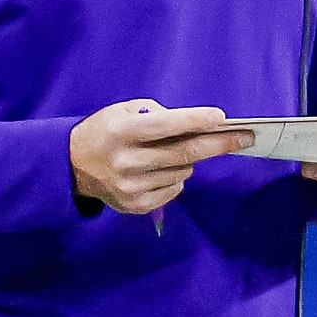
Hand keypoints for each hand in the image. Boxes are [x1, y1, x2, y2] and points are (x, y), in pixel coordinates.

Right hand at [69, 99, 252, 214]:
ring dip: (189, 159)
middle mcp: (127, 161)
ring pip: (183, 171)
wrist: (70, 167)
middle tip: (246, 137)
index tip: (222, 117)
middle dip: (220, 144)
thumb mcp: (120, 111)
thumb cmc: (104, 131)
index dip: (196, 120)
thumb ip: (153, 113)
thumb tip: (192, 125)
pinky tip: (160, 169)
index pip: (166, 125)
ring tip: (174, 151)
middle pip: (184, 154)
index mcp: (122, 132)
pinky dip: (177, 176)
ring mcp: (131, 187)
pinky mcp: (135, 205)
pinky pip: (174, 189)